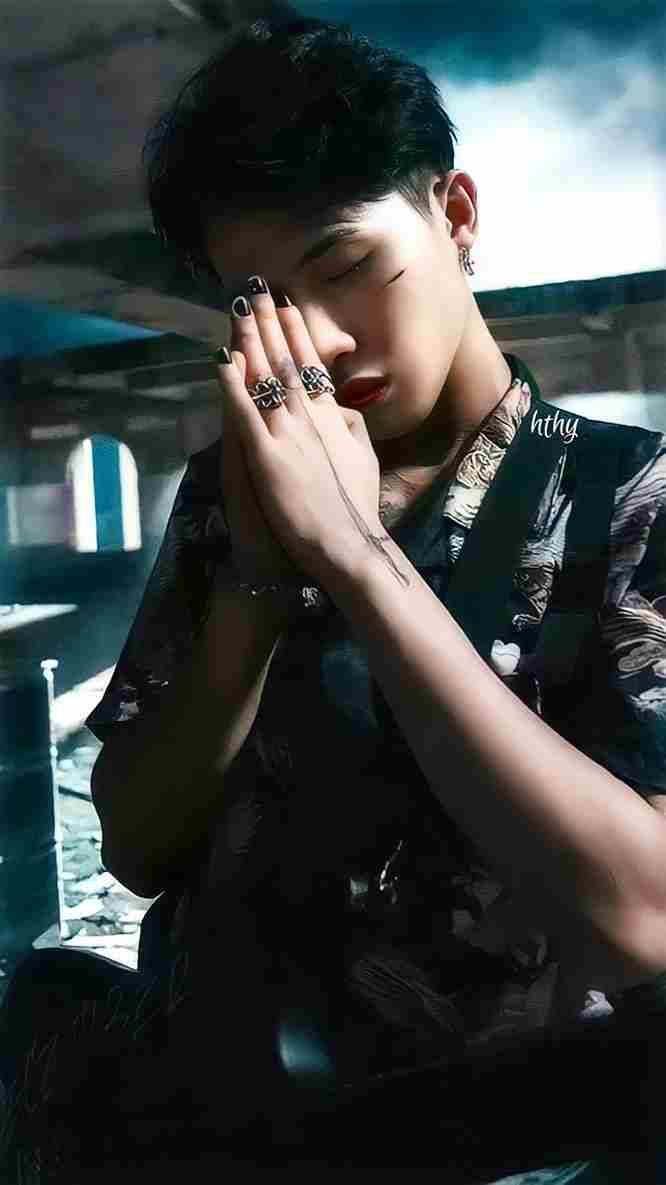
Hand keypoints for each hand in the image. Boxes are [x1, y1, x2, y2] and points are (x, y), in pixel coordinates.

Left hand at [214, 283, 382, 586]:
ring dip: (249, 340)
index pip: (312, 365)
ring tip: (237, 309)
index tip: (286, 304)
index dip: (296, 333)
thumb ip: (350, 427)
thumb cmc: (356, 506)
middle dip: (270, 323)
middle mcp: (309, 418)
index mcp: (334, 418)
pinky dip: (231, 385)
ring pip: (264, 378)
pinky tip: (219, 360)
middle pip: (285, 360)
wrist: (347, 542)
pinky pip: (244, 414)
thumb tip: (341, 406)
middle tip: (255, 289)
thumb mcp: (364, 458)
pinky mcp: (265, 457)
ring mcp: (286, 435)